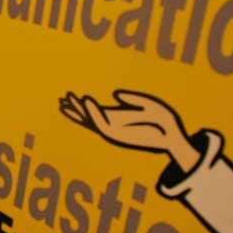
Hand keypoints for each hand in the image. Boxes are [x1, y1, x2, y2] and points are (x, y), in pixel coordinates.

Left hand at [60, 90, 200, 171]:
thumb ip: (136, 101)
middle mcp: (114, 132)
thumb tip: (115, 94)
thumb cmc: (164, 124)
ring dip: (76, 111)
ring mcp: (112, 128)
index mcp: (125, 132)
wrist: (169, 138)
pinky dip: (83, 110)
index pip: (102, 123)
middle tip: (65, 98)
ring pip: (88, 121)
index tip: (85, 100)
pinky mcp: (113, 123)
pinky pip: (94, 118)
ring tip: (63, 100)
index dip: (93, 112)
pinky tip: (76, 103)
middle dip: (78, 110)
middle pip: (90, 122)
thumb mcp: (155, 109)